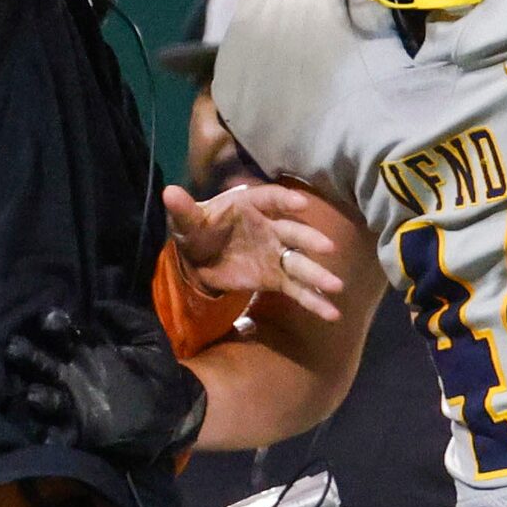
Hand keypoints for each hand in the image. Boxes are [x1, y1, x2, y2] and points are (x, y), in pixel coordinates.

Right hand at [5, 304, 207, 465]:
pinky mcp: (78, 431)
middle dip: (29, 354)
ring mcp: (73, 403)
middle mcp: (73, 374)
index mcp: (87, 350)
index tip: (51, 320)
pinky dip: (49, 436)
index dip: (54, 324)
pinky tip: (46, 434)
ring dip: (38, 395)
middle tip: (16, 348)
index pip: (63, 333)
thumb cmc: (159, 373)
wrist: (174, 415)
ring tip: (35, 394)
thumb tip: (101, 304)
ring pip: (45, 396)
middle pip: (42, 361)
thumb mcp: (151, 341)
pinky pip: (57, 434)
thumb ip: (131, 319)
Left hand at [163, 182, 348, 320]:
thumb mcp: (188, 222)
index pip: (270, 199)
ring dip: (318, 274)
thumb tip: (169, 192)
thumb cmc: (199, 231)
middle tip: (328, 248)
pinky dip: (314, 301)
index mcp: (250, 206)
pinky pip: (297, 289)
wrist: (201, 258)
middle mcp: (270, 227)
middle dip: (309, 239)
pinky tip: (332, 314)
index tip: (300, 204)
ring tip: (338, 287)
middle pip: (293, 232)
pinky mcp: (276, 278)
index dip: (285, 200)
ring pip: (300, 263)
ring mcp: (276, 254)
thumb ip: (183, 210)